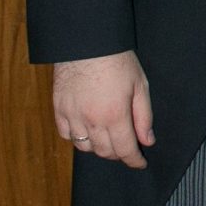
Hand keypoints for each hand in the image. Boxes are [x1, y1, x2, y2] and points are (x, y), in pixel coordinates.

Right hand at [53, 52, 153, 169]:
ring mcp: (72, 115)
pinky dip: (76, 138)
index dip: (134, 160)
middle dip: (118, 154)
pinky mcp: (58, 107)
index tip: (140, 163)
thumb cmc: (117, 61)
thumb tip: (147, 141)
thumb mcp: (140, 86)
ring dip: (97, 148)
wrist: (87, 42)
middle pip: (104, 151)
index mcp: (114, 115)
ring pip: (84, 147)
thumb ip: (144, 117)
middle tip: (126, 148)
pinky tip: (86, 131)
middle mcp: (91, 120)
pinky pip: (65, 134)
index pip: (125, 150)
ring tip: (107, 140)